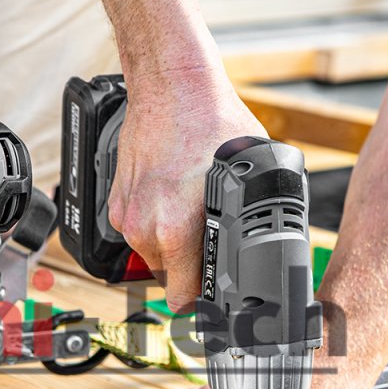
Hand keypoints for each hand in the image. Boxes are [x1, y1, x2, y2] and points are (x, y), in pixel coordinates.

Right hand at [106, 84, 266, 312]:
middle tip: (215, 244)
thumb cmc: (213, 123)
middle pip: (170, 278)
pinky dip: (156, 223)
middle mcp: (144, 228)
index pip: (183, 299)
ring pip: (154, 254)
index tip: (217, 298)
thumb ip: (251, 222)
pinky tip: (175, 198)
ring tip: (194, 214)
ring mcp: (126, 216)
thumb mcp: (253, 177)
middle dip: (192, 268)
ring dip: (173, 245)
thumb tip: (271, 251)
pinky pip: (140, 230)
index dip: (205, 301)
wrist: (172, 86)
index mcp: (175, 231)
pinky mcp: (116, 202)